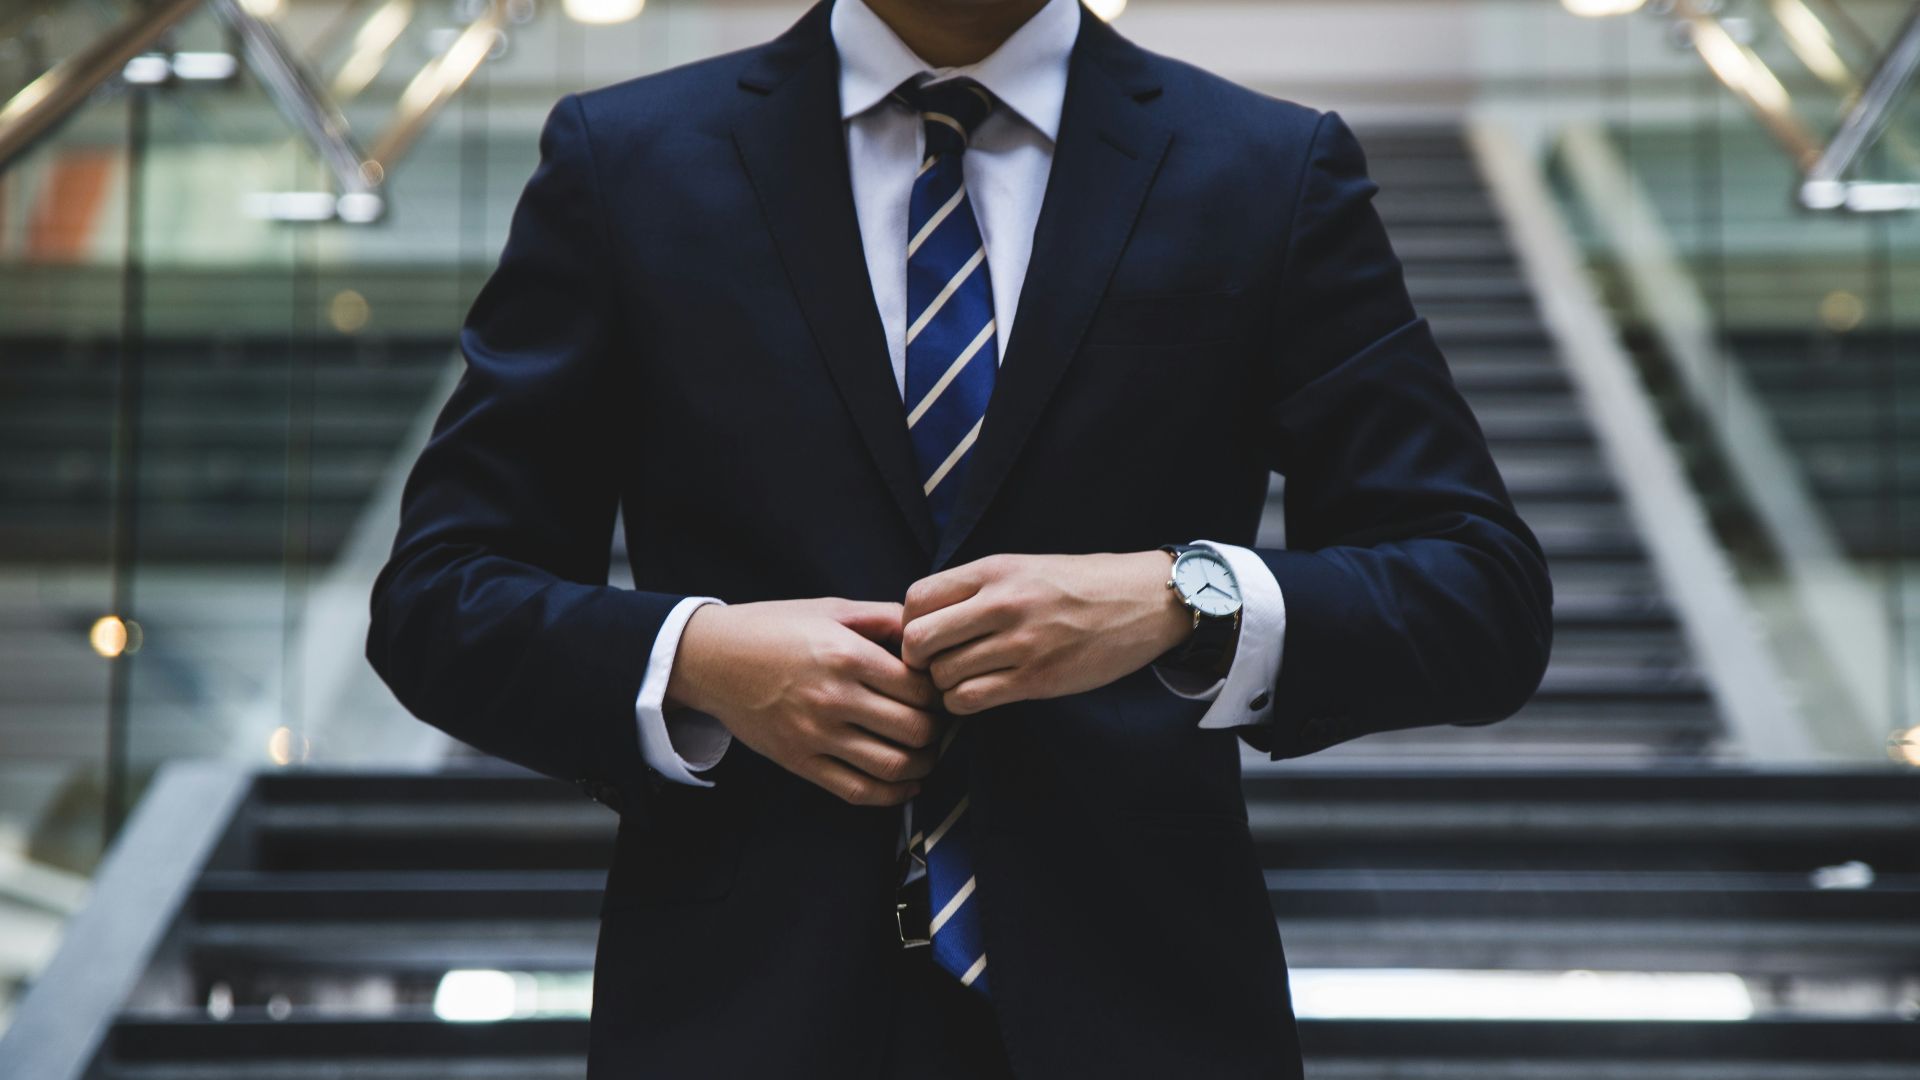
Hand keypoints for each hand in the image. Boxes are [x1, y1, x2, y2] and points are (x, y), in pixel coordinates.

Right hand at [666, 599, 944, 805]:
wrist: (712, 659)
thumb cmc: (774, 628)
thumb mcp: (831, 609)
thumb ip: (884, 618)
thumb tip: (929, 630)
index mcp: (846, 655)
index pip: (920, 688)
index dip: (940, 693)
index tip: (939, 691)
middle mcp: (833, 698)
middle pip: (915, 730)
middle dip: (937, 730)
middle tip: (938, 722)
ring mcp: (816, 735)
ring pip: (893, 766)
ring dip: (923, 765)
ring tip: (926, 752)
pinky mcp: (800, 761)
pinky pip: (857, 791)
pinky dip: (892, 795)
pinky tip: (906, 784)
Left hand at [900, 552, 1193, 714]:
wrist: (1143, 601)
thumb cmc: (1080, 585)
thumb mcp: (1023, 567)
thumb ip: (976, 588)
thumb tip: (923, 618)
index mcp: (994, 570)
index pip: (916, 599)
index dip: (909, 623)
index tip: (926, 635)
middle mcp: (1001, 604)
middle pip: (918, 640)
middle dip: (917, 659)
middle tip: (935, 664)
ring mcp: (1020, 643)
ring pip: (942, 676)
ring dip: (943, 685)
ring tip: (963, 679)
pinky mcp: (1036, 679)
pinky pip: (970, 699)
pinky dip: (963, 703)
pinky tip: (979, 694)